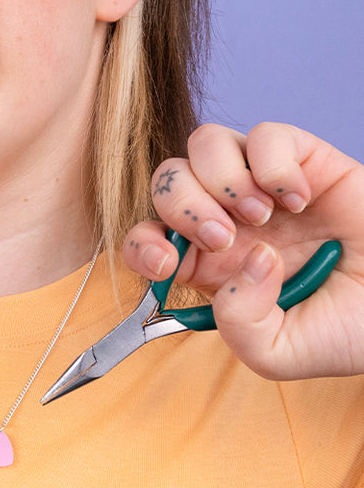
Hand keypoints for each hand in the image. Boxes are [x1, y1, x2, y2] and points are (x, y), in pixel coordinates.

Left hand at [123, 122, 363, 378]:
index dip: (143, 244)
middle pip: (167, 181)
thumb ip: (240, 326)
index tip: (169, 263)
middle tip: (225, 239)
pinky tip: (299, 198)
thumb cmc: (347, 330)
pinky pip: (265, 135)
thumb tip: (241, 260)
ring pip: (203, 144)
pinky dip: (273, 163)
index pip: (149, 237)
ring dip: (220, 179)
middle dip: (183, 208)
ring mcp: (263, 185)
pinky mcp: (304, 160)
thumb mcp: (279, 352)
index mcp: (212, 265)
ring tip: (262, 215)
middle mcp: (229, 218)